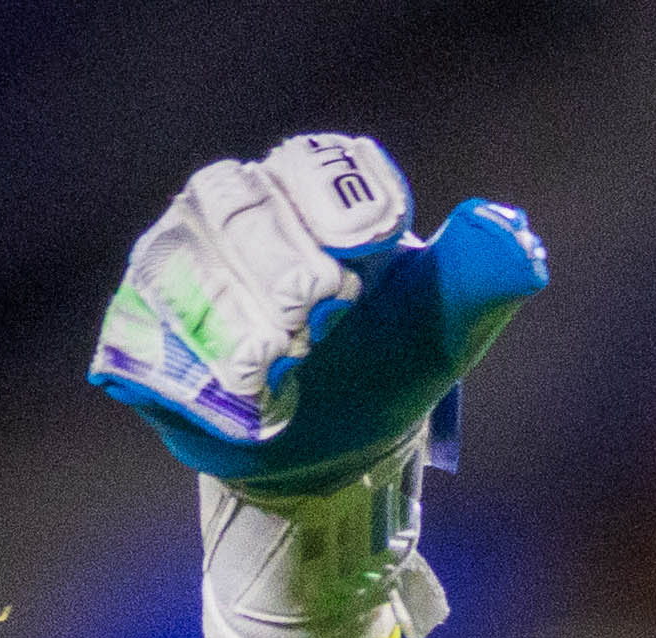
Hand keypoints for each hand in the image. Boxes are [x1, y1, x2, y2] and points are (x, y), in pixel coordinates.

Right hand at [93, 135, 548, 637]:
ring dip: (230, 314)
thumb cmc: (388, 370)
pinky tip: (233, 397)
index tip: (365, 262)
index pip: (316, 166)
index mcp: (317, 193)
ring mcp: (178, 260)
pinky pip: (141, 325)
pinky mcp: (139, 322)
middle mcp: (237, 208)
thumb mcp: (443, 331)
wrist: (329, 454)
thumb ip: (477, 278)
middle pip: (236, 203)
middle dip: (279, 262)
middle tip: (318, 321)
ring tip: (277, 370)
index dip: (337, 206)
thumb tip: (516, 238)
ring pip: (180, 257)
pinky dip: (186, 363)